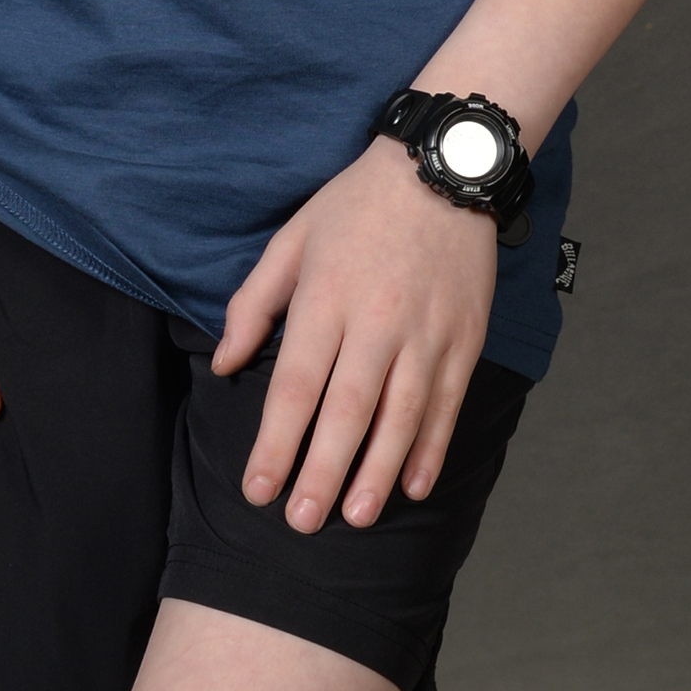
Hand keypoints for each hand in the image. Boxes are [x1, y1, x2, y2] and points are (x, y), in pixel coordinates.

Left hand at [212, 136, 497, 529]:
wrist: (441, 169)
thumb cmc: (355, 206)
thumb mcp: (291, 240)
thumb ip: (253, 305)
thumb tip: (225, 366)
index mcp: (326, 298)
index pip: (295, 385)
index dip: (275, 443)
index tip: (257, 489)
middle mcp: (377, 322)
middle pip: (347, 411)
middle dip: (322, 472)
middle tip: (302, 521)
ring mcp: (427, 333)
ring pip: (401, 416)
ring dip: (377, 472)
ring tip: (354, 516)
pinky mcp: (464, 338)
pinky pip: (447, 404)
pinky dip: (432, 449)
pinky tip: (414, 486)